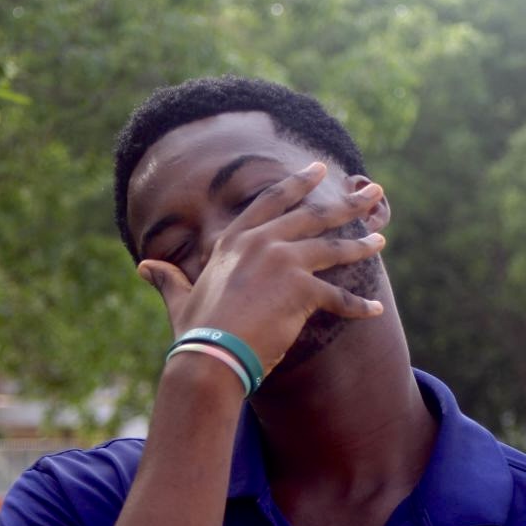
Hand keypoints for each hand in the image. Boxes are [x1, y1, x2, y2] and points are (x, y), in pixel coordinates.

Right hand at [138, 162, 385, 375]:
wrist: (211, 355)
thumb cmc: (195, 331)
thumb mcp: (180, 297)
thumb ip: (168, 278)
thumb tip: (144, 267)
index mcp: (235, 240)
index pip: (271, 201)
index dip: (298, 183)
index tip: (318, 169)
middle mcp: (261, 243)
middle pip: (312, 216)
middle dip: (345, 204)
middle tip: (373, 192)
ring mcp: (283, 263)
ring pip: (332, 249)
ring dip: (360, 245)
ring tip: (381, 239)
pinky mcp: (301, 290)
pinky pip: (338, 297)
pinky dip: (359, 306)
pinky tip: (376, 310)